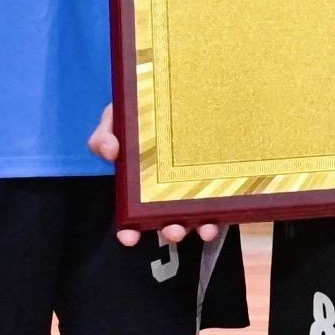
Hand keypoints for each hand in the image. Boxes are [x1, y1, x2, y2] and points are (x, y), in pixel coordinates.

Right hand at [91, 104, 229, 250]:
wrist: (179, 97)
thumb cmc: (142, 115)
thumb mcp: (116, 120)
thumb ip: (106, 135)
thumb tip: (110, 151)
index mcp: (142, 186)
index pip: (133, 218)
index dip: (130, 231)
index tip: (129, 238)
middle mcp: (169, 192)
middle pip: (170, 220)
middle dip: (172, 230)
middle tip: (174, 231)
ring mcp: (195, 187)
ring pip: (200, 215)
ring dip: (202, 226)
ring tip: (206, 229)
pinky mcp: (221, 179)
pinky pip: (226, 198)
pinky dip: (227, 208)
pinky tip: (229, 210)